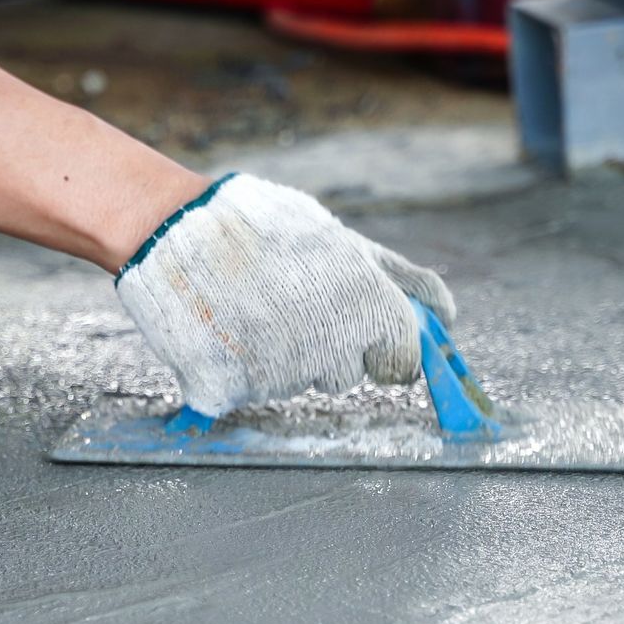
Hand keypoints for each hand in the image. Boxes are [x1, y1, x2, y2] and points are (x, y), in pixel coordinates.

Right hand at [115, 174, 454, 415]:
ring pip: (296, 383)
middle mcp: (331, 353)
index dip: (382, 348)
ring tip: (250, 306)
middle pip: (345, 376)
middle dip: (326, 348)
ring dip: (279, 356)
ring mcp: (280, 379)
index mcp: (370, 314)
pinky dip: (236, 369)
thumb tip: (448, 316)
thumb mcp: (346, 243)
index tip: (360, 331)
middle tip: (289, 305)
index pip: (401, 363)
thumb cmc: (267, 230)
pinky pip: (246, 393)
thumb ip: (403, 282)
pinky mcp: (232, 394)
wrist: (176, 232)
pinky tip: (223, 328)